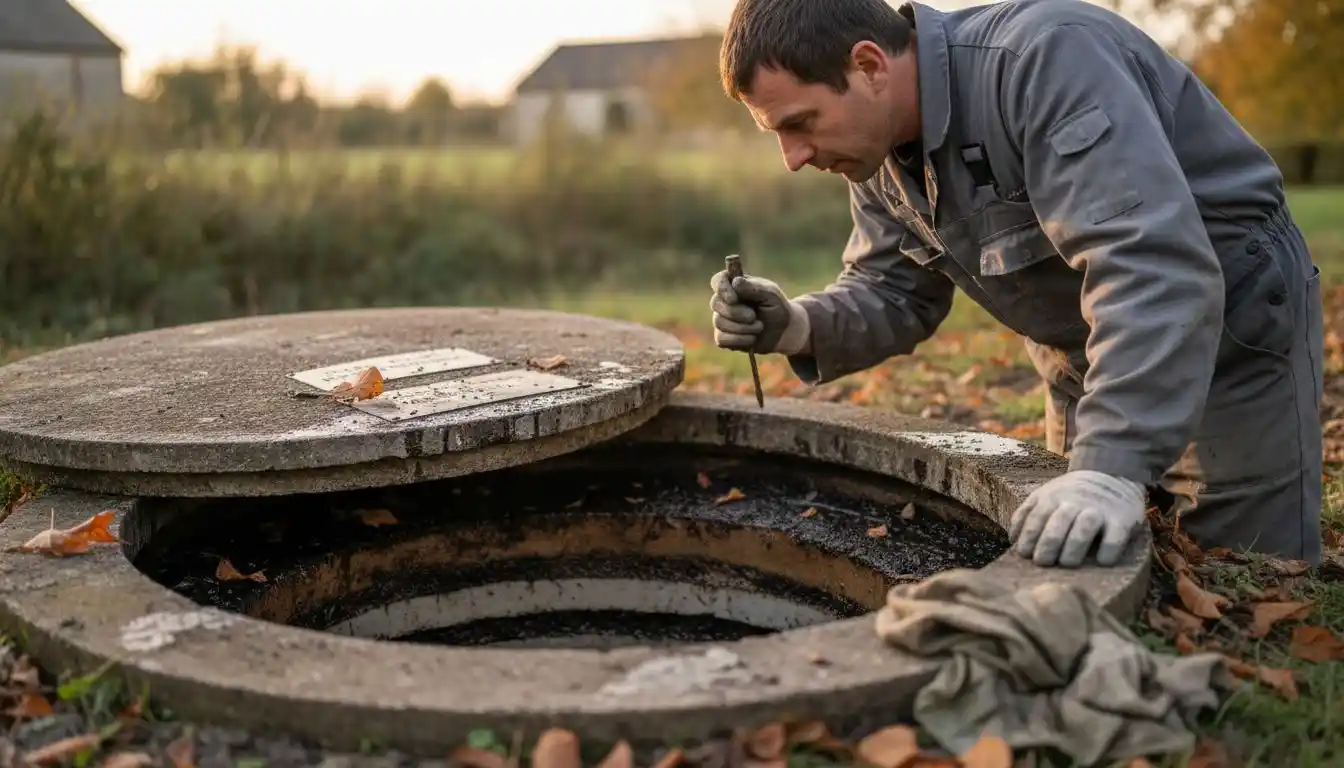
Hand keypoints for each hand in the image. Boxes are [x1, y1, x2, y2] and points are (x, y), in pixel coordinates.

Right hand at [709, 269, 809, 354]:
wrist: (783, 332)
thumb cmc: (777, 308)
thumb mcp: (771, 295)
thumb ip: (753, 287)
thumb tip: (735, 282)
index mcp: (734, 285)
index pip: (718, 281)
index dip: (722, 289)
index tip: (734, 299)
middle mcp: (724, 301)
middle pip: (716, 303)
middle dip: (737, 313)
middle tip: (754, 316)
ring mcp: (721, 319)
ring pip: (719, 323)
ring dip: (743, 328)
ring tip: (759, 327)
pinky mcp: (723, 338)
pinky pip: (721, 339)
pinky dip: (740, 340)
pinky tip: (752, 338)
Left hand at [1008, 470, 1146, 566]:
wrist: (1112, 474)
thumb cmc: (1072, 494)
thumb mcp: (1047, 494)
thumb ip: (1029, 512)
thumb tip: (1013, 539)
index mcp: (1052, 497)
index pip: (1035, 519)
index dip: (1027, 538)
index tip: (1024, 555)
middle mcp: (1074, 502)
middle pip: (1056, 526)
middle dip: (1046, 547)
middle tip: (1043, 562)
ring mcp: (1098, 510)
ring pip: (1083, 529)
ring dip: (1072, 549)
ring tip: (1067, 563)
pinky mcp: (1122, 519)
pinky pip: (1114, 538)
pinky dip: (1107, 551)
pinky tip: (1102, 561)